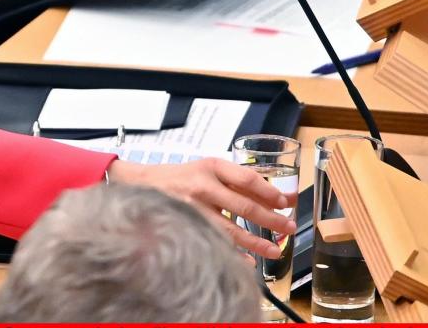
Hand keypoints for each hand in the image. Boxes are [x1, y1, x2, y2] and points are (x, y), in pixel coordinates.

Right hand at [107, 158, 296, 258]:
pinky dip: (234, 254)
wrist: (138, 183)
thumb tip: (277, 197)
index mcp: (211, 167)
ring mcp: (193, 207)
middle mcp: (202, 186)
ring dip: (258, 242)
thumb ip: (238, 181)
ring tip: (275, 250)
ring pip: (232, 230)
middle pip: (246, 207)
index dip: (270, 193)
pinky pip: (215, 242)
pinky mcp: (185, 224)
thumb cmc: (178, 177)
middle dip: (272, 220)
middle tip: (289, 228)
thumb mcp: (207, 169)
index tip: (286, 203)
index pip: (248, 179)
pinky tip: (247, 260)